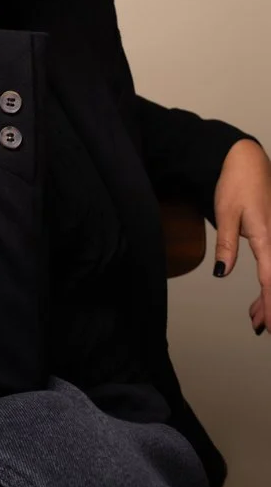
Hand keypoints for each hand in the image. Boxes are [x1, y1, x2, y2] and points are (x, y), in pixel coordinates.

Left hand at [213, 138, 270, 336]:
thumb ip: (227, 244)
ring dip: (270, 297)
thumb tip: (222, 273)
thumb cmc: (236, 182)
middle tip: (260, 326)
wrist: (247, 160)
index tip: (269, 326)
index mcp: (268, 237)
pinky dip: (270, 282)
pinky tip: (262, 295)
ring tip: (256, 318)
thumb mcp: (226, 213)